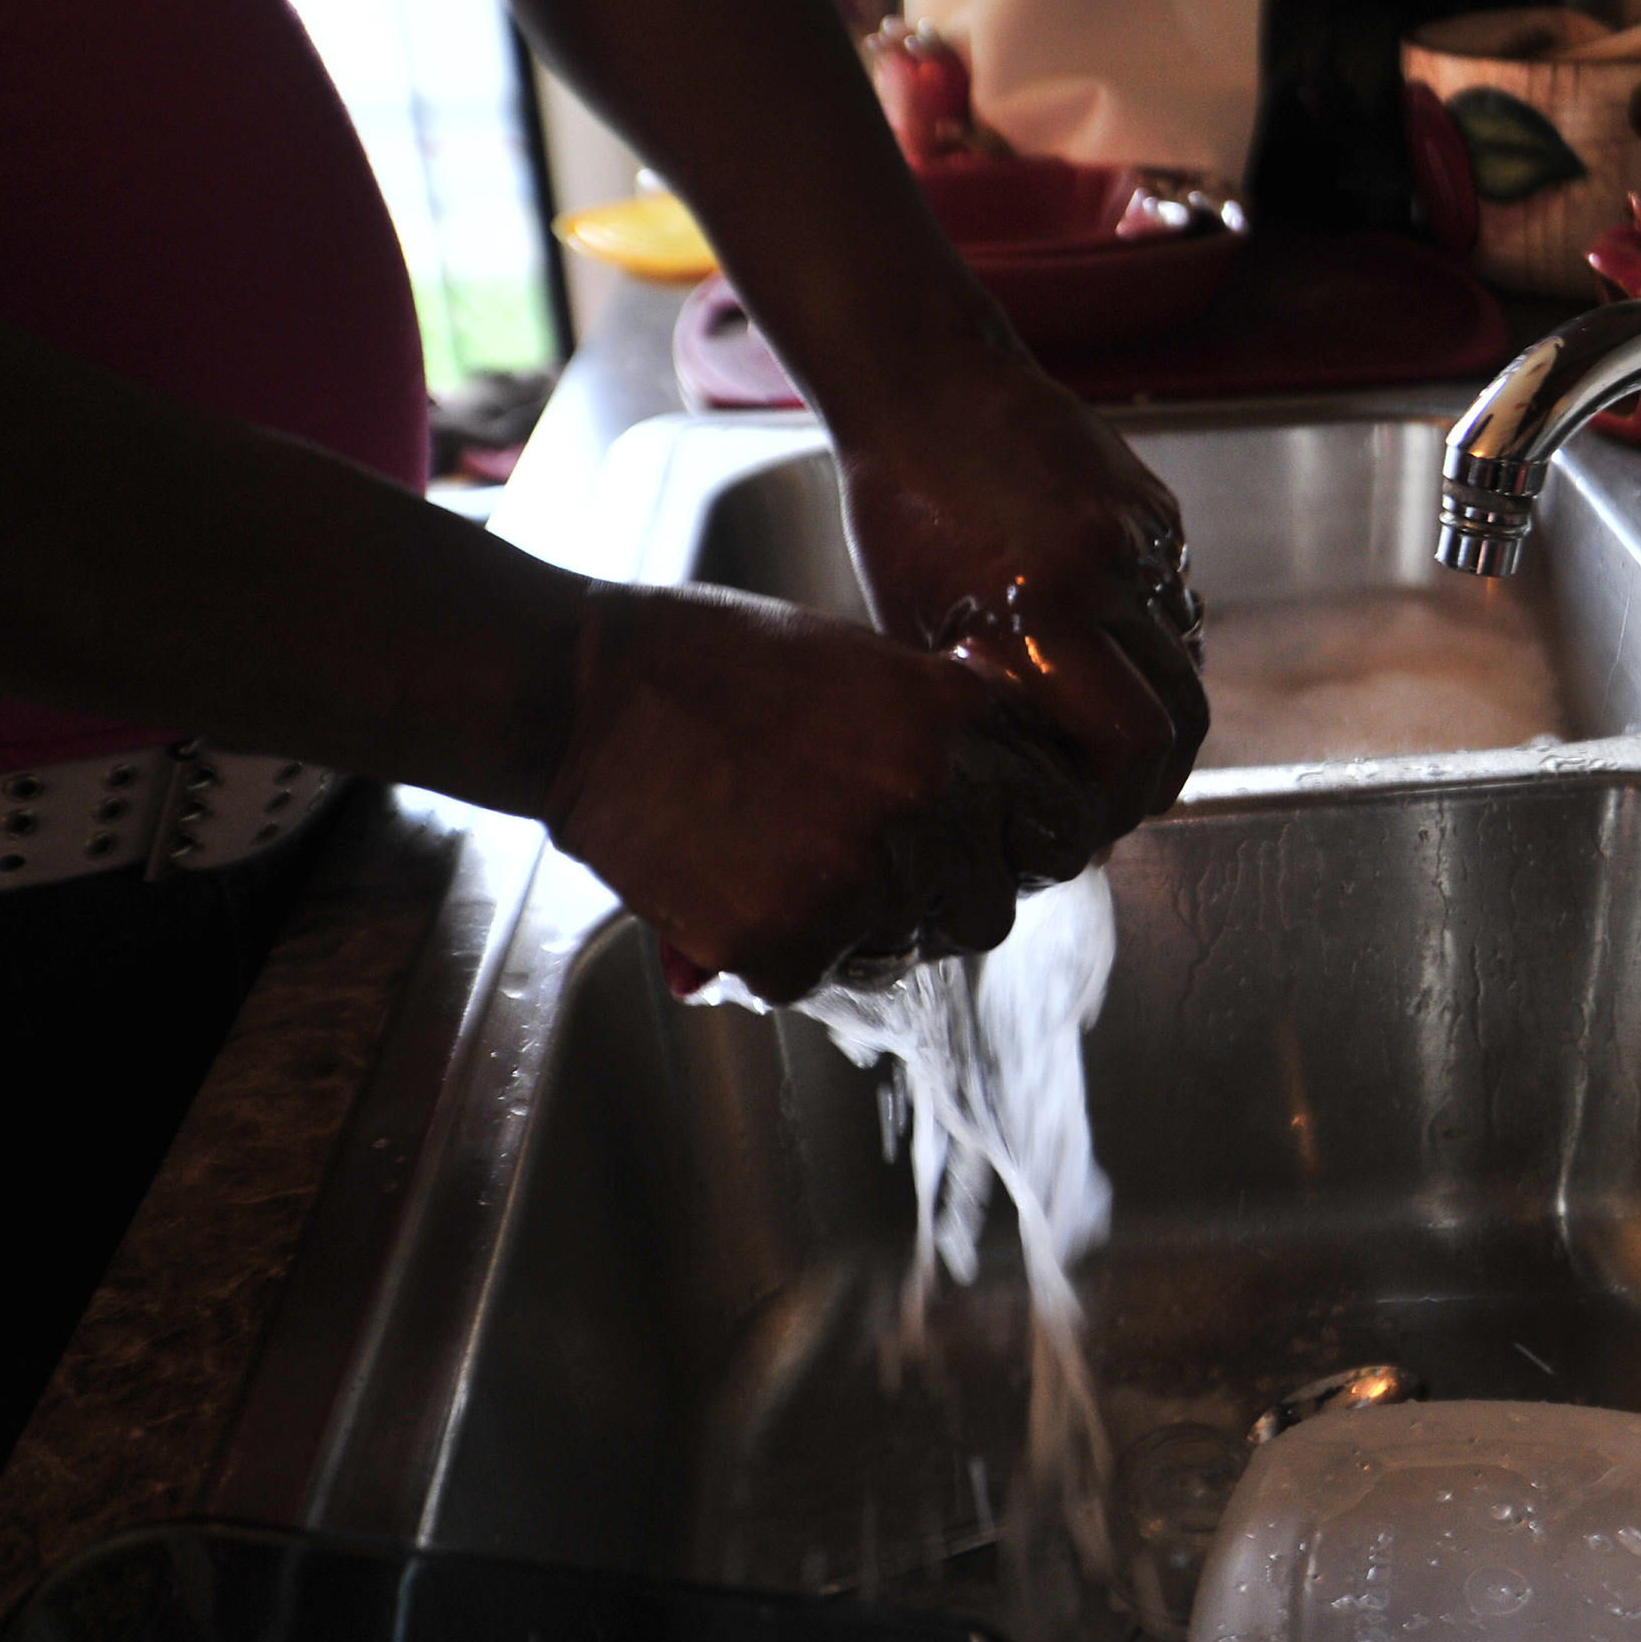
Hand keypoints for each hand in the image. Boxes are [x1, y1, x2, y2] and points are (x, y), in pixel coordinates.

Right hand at [540, 581, 1091, 1003]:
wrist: (584, 689)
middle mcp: (932, 800)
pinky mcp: (786, 938)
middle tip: (861, 868)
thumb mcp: (863, 667)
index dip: (1013, 844)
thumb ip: (943, 737)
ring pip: (902, 951)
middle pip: (988, 908)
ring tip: (777, 862)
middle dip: (937, 900)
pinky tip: (729, 882)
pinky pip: (813, 978)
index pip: (1056, 828)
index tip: (975, 846)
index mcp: (959, 722)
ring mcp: (863, 874)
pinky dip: (772, 950)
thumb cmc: (711, 663)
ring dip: (854, 927)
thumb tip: (1002, 817)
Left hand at [837, 355, 1208, 843]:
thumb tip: (1035, 792)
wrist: (928, 385)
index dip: (1121, 801)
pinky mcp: (1160, 510)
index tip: (1090, 823)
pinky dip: (1152, 644)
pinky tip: (1101, 648)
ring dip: (1158, 709)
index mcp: (1040, 610)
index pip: (1133, 744)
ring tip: (1105, 726)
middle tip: (1119, 798)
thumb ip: (988, 709)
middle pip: (1185, 716)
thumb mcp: (921, 630)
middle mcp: (1107, 573)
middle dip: (1158, 774)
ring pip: (1188, 662)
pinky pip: (1177, 603)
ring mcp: (1144, 537)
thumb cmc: (901, 509)